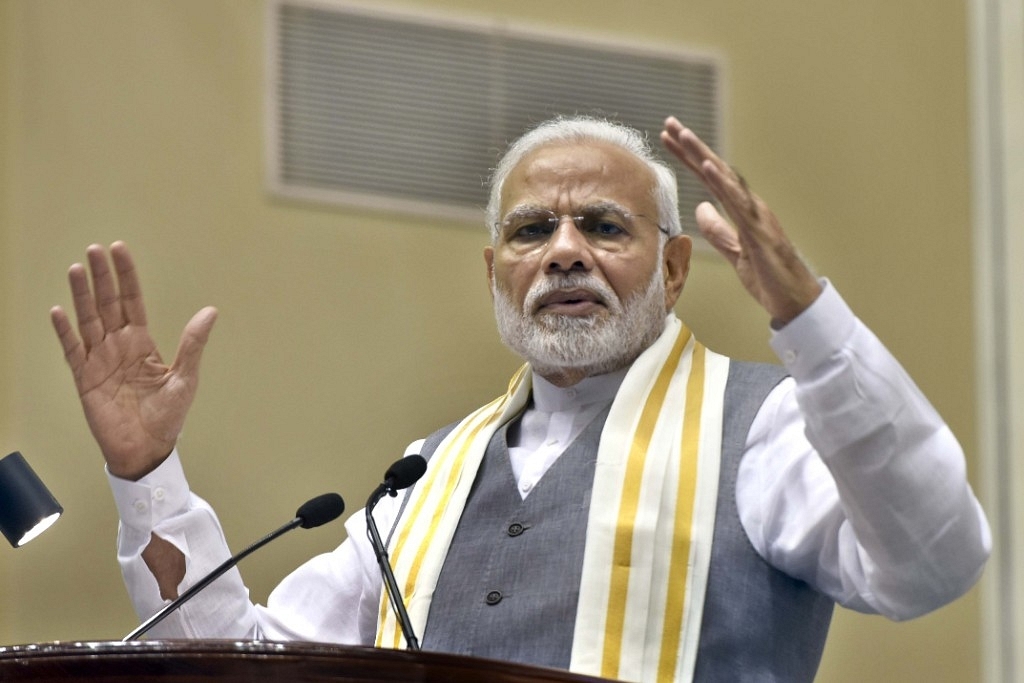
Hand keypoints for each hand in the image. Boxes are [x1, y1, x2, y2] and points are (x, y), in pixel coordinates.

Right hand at [51, 242, 216, 479]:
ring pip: (88, 320)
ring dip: (82, 295)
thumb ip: (193, 343)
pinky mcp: (85, 379)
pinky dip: (65, 332)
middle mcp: (119, 346)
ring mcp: (100, 360)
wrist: (147, 448)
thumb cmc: (168, 416)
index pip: (132, 301)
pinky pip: (73, 350)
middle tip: (94, 249)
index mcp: (142, 343)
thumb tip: (210, 311)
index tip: (119, 250)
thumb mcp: (186, 377)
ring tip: (76, 269)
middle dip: (102, 277)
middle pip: (107, 304)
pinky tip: (59, 311)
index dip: (126, 276)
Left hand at [660, 116, 821, 324]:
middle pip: (716, 170)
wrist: (794, 302)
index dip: (690, 159)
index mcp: (743, 210)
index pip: (710, 179)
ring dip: (704, 155)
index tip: (669, 139)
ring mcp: (756, 215)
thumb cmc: (769, 278)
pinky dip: (723, 183)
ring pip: (727, 179)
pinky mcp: (760, 230)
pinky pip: (739, 203)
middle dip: (692, 147)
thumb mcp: (734, 252)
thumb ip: (718, 230)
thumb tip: (700, 207)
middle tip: (670, 123)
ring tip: (685, 135)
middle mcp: (750, 205)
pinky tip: (708, 166)